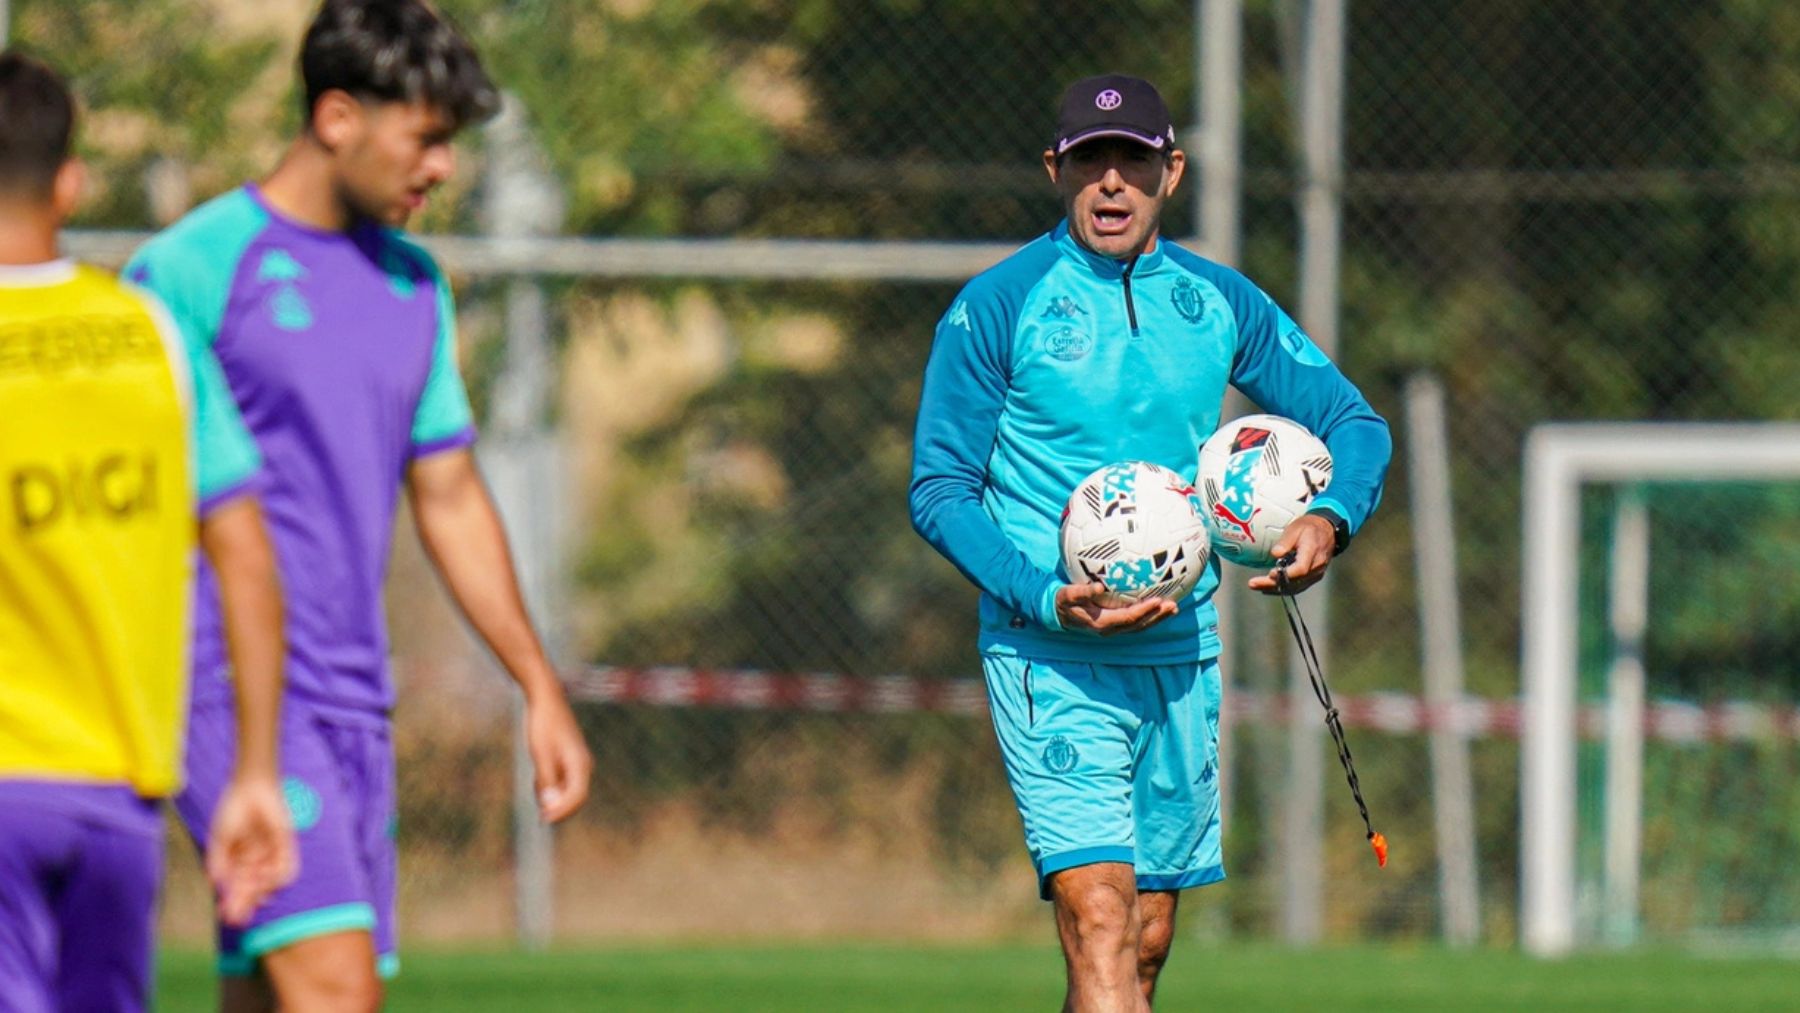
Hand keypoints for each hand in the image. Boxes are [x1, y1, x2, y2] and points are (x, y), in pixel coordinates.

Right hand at [206, 775, 296, 926]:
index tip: (224, 916)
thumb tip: (217, 886)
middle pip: (252, 889)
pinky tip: (265, 883)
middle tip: (237, 919)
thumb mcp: (220, 841)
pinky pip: (286, 869)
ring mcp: (271, 854)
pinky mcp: (286, 846)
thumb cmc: (231, 812)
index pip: (237, 887)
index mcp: (239, 861)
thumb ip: (218, 863)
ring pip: (269, 883)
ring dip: (259, 892)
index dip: (232, 902)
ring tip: (249, 896)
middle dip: (244, 904)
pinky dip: (276, 879)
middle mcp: (256, 861)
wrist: (249, 789)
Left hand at [525, 691, 592, 822]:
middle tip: (537, 813)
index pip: (577, 797)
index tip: (543, 819)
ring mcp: (577, 762)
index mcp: (581, 763)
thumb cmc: (543, 725)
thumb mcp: (540, 755)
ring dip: (552, 795)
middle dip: (557, 807)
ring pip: (567, 790)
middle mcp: (583, 765)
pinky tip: (537, 775)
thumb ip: (546, 781)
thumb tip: (549, 806)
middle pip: (574, 797)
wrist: (545, 698)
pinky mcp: (570, 759)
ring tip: (535, 782)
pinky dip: (550, 784)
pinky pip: (562, 780)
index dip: (562, 811)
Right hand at [1055, 581, 1177, 635]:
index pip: (1127, 618)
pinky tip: (1159, 606)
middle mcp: (1110, 629)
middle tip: (1173, 606)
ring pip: (1140, 626)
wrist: (1059, 614)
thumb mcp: (1068, 595)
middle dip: (1157, 617)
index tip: (1157, 601)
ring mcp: (1114, 629)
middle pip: (1139, 625)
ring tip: (1173, 608)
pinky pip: (1136, 621)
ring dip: (1157, 618)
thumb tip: (1098, 587)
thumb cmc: (1064, 602)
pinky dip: (1150, 615)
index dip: (1143, 611)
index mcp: (1102, 622)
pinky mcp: (1116, 624)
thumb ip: (1083, 592)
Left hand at [1247, 514, 1336, 594]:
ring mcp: (1316, 573)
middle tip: (1253, 584)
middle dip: (1273, 584)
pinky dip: (1283, 588)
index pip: (1301, 569)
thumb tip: (1275, 554)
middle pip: (1295, 581)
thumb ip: (1285, 541)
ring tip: (1256, 586)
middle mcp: (1316, 566)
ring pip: (1296, 587)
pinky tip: (1269, 588)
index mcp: (1312, 552)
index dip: (1285, 574)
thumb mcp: (1296, 528)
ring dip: (1275, 589)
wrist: (1327, 530)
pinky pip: (1299, 586)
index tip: (1270, 573)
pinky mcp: (1314, 576)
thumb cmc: (1309, 527)